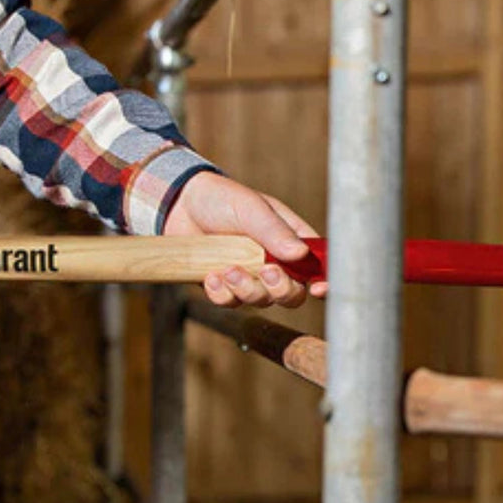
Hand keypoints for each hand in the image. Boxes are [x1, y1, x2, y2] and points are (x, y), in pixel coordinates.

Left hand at [163, 172, 326, 307]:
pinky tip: (211, 275)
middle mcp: (276, 264)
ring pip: (262, 301)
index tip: (318, 288)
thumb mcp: (251, 209)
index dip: (323, 282)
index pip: (317, 267)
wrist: (179, 204)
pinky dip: (222, 294)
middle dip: (280, 289)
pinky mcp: (227, 288)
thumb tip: (301, 253)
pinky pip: (231, 303)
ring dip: (246, 290)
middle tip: (265, 271)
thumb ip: (275, 231)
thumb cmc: (222, 199)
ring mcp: (252, 278)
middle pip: (293, 294)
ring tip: (228, 269)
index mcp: (292, 242)